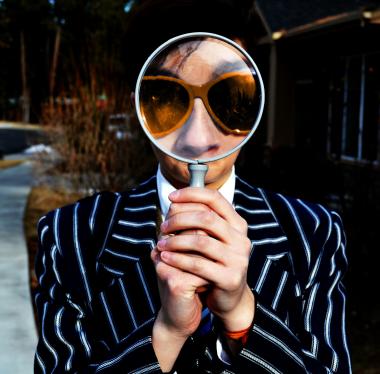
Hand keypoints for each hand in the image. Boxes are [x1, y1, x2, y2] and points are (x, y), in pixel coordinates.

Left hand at [157, 187, 254, 331]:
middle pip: (206, 218)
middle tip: (163, 226)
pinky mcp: (230, 278)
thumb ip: (201, 221)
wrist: (229, 298)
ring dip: (175, 241)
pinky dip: (178, 259)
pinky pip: (198, 264)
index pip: (215, 198)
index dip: (191, 193)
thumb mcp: (212, 238)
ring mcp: (238, 259)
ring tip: (160, 244)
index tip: (171, 197)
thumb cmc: (214, 263)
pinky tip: (165, 258)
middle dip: (179, 219)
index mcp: (237, 224)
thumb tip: (175, 201)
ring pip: (201, 241)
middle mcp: (241, 239)